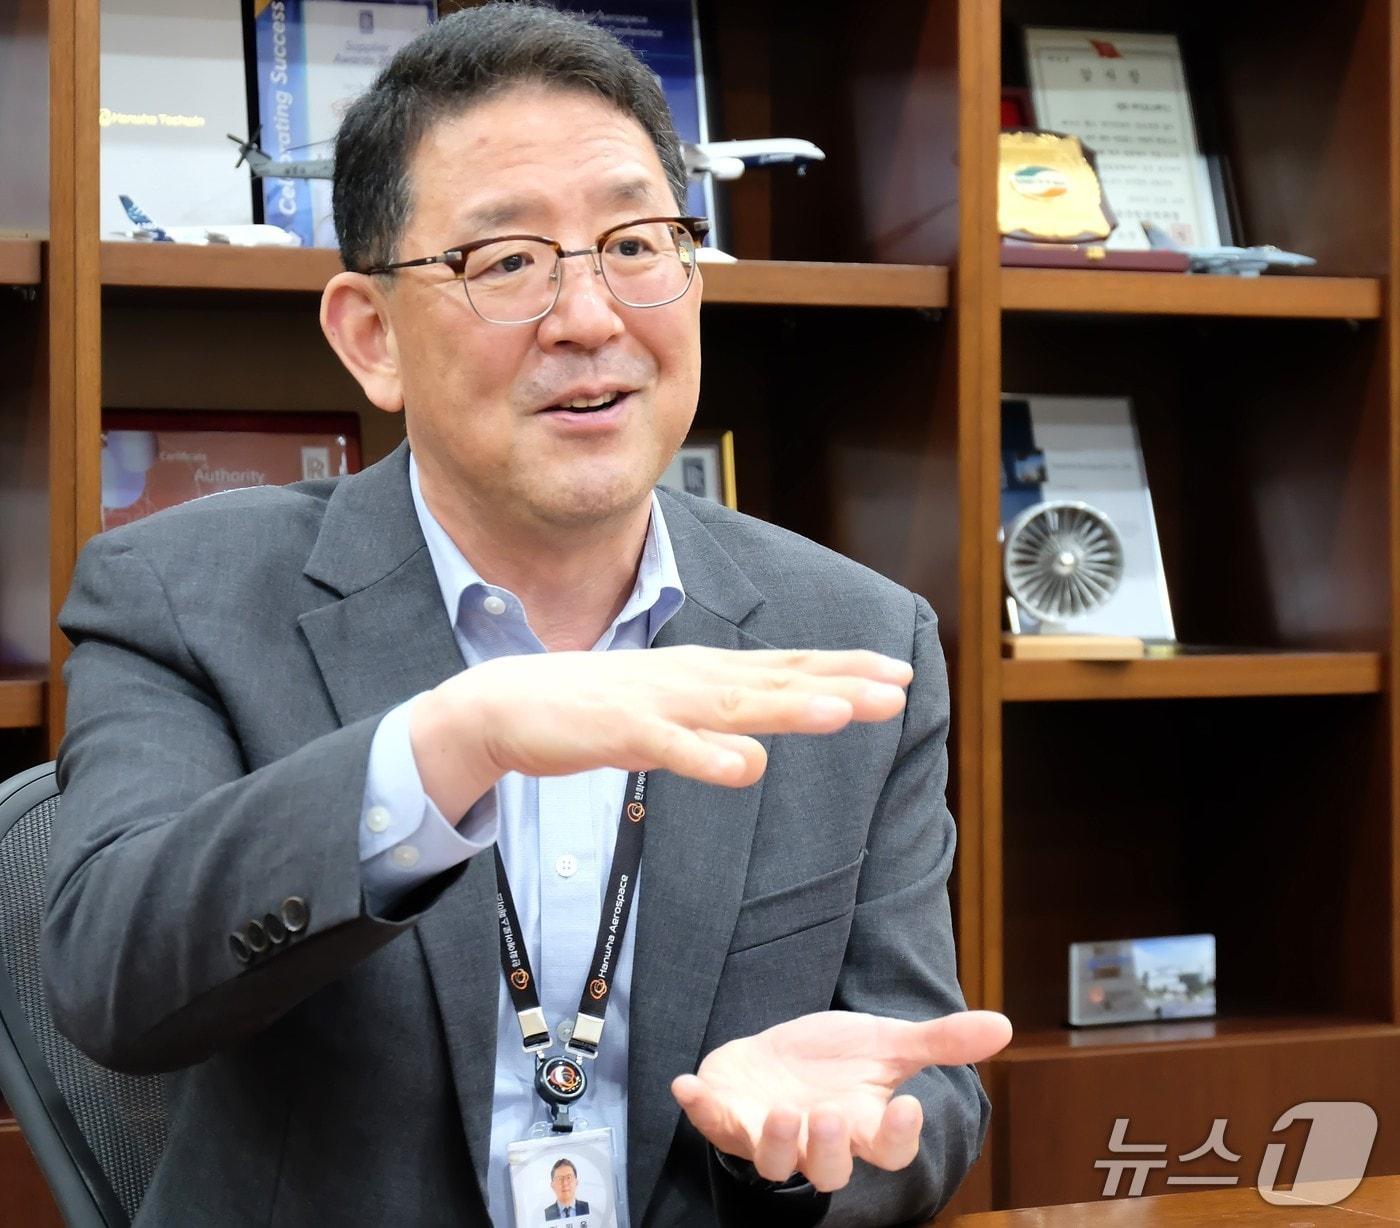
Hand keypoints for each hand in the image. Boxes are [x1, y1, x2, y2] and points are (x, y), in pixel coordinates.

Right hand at [410, 647, 912, 817]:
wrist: (508, 702)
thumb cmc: (595, 709)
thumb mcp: (668, 717)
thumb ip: (713, 732)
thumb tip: (757, 755)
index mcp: (705, 674)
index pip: (786, 669)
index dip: (843, 671)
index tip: (898, 675)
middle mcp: (691, 680)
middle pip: (775, 682)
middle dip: (840, 685)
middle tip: (897, 690)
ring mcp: (657, 703)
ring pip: (734, 707)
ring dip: (788, 708)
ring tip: (843, 712)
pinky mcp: (620, 731)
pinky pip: (670, 747)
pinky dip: (706, 755)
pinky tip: (744, 767)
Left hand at [671, 1010, 1012, 1191]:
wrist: (778, 1057)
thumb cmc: (834, 1060)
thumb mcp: (885, 1043)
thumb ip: (940, 1041)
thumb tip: (1003, 1025)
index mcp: (862, 1125)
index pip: (888, 1148)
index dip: (899, 1136)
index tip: (909, 1105)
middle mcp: (816, 1140)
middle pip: (827, 1169)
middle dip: (828, 1149)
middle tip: (829, 1116)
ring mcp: (767, 1134)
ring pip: (771, 1161)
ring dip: (772, 1141)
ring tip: (779, 1109)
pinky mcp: (727, 1119)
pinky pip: (710, 1123)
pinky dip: (698, 1107)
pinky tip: (686, 1084)